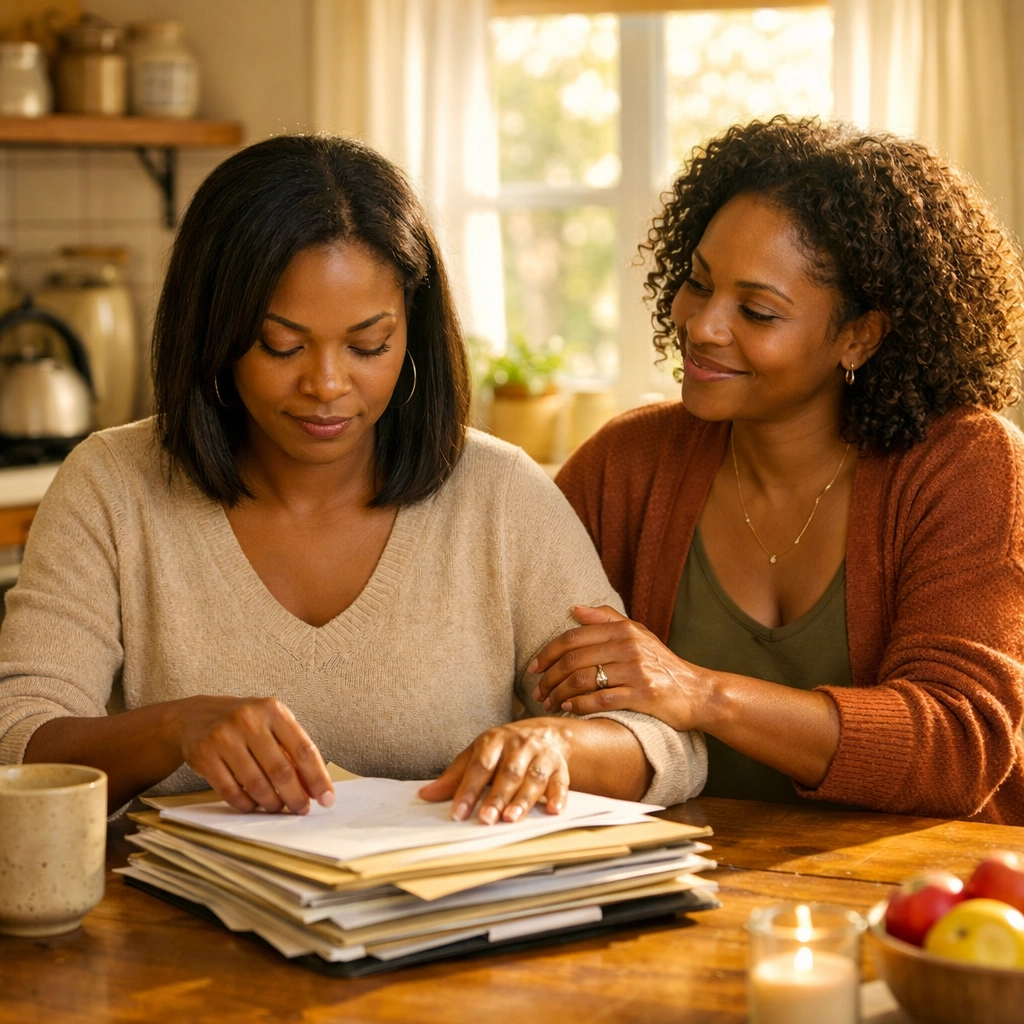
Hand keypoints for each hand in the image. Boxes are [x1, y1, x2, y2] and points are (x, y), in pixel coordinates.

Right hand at [172, 696, 334, 814]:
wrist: (194, 716)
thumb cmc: (244, 723)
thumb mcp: (271, 724)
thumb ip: (293, 750)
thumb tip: (314, 787)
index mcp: (272, 710)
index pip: (304, 749)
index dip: (318, 778)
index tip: (327, 798)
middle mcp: (249, 720)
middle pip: (281, 770)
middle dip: (296, 796)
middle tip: (302, 810)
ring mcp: (224, 737)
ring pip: (256, 784)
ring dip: (272, 803)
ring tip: (278, 808)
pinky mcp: (205, 756)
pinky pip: (231, 791)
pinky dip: (246, 804)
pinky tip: (254, 806)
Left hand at [418, 720, 569, 823]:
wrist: (546, 733)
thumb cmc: (504, 749)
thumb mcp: (477, 754)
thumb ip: (454, 776)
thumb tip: (426, 795)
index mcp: (495, 740)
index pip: (480, 765)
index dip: (469, 789)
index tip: (458, 812)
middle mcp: (520, 746)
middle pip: (508, 773)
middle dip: (497, 797)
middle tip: (486, 819)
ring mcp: (542, 756)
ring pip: (533, 778)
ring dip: (523, 800)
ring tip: (511, 819)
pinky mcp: (560, 768)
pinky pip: (561, 783)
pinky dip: (559, 797)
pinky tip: (553, 811)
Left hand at [528, 605, 712, 730]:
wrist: (698, 692)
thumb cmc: (662, 664)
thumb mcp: (639, 634)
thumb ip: (607, 619)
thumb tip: (574, 608)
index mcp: (623, 630)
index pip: (573, 637)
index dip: (548, 652)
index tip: (533, 667)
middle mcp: (629, 646)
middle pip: (574, 660)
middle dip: (549, 677)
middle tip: (537, 692)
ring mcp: (636, 671)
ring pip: (583, 680)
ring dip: (560, 693)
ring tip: (549, 704)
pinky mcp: (643, 695)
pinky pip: (601, 699)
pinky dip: (580, 705)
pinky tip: (569, 709)